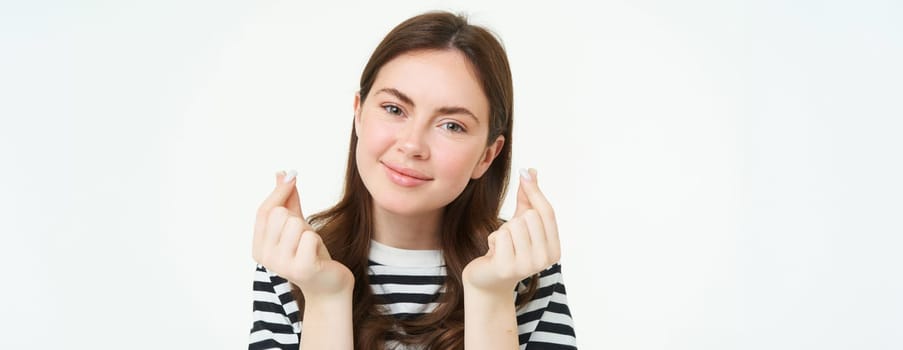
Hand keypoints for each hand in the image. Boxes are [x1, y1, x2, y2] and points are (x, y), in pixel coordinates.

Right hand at [252, 170, 353, 298]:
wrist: (328, 284)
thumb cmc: (310, 253)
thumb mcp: (296, 224)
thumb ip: (287, 200)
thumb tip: (282, 173)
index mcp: (258, 247)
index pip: (264, 211)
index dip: (279, 192)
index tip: (292, 177)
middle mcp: (265, 258)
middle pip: (280, 214)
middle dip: (298, 219)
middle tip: (305, 237)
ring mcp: (282, 265)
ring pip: (296, 223)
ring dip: (310, 231)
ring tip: (311, 247)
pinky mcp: (301, 268)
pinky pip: (310, 236)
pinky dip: (317, 241)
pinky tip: (317, 255)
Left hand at [463, 168, 560, 293]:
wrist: (488, 280)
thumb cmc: (508, 248)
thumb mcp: (521, 222)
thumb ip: (528, 198)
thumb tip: (531, 171)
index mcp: (555, 249)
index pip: (547, 212)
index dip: (534, 191)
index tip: (524, 172)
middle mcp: (545, 260)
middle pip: (530, 216)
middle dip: (514, 221)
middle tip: (511, 237)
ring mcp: (527, 266)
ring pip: (513, 225)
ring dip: (503, 231)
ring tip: (503, 246)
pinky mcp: (507, 268)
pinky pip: (500, 235)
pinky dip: (494, 239)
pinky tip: (494, 253)